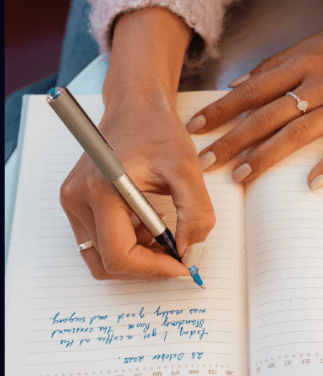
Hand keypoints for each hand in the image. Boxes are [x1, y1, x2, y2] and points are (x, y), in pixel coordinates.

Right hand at [60, 96, 215, 280]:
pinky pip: (98, 242)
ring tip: (163, 232)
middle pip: (108, 262)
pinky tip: (148, 224)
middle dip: (146, 266)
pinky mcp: (76, 203)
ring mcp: (73, 202)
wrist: (135, 106)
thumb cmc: (157, 130)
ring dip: (136, 256)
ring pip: (101, 257)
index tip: (181, 266)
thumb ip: (196, 214)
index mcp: (101, 189)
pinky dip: (126, 243)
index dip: (154, 269)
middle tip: (177, 255)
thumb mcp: (188, 168)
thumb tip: (189, 252)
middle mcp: (78, 198)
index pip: (119, 254)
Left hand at [185, 11, 322, 189]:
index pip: (252, 89)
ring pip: (299, 133)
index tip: (194, 127)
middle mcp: (319, 83)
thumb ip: (276, 65)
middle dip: (233, 139)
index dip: (222, 110)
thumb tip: (237, 84)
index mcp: (303, 63)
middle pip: (268, 115)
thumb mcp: (314, 44)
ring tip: (241, 177)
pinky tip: (311, 184)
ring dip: (267, 156)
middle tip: (205, 161)